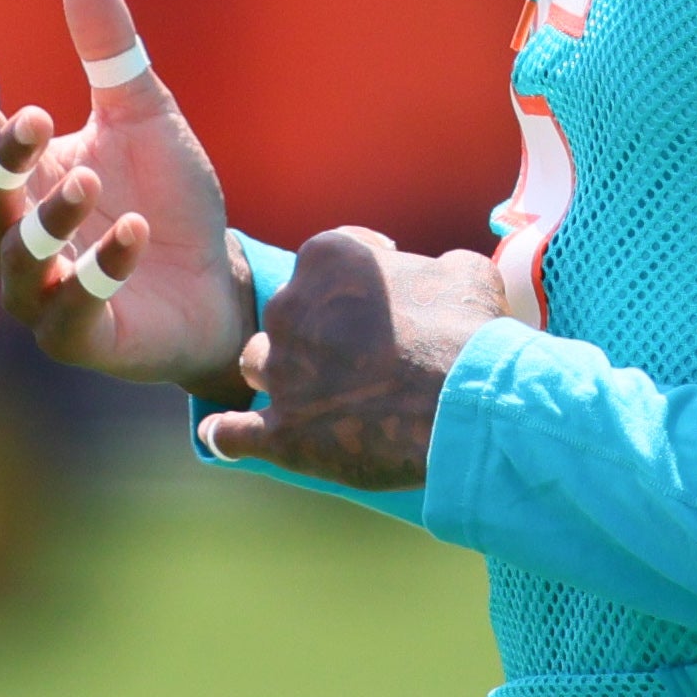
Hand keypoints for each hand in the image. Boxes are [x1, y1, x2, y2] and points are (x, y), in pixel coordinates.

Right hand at [0, 0, 254, 394]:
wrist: (214, 283)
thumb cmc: (165, 199)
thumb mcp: (143, 114)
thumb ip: (109, 50)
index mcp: (22, 180)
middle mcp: (14, 236)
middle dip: (4, 161)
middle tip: (36, 119)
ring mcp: (41, 291)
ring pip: (21, 258)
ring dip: (50, 219)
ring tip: (87, 181)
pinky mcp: (79, 335)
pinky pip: (77, 304)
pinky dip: (101, 269)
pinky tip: (134, 232)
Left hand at [202, 227, 505, 491]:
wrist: (470, 403)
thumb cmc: (471, 332)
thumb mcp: (465, 273)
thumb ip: (434, 268)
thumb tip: (438, 276)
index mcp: (328, 258)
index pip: (323, 264)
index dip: (352, 289)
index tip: (377, 311)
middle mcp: (290, 307)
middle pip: (286, 316)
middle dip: (314, 333)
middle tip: (357, 359)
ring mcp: (281, 371)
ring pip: (257, 365)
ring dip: (281, 375)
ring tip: (315, 397)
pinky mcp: (280, 432)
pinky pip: (231, 434)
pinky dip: (227, 435)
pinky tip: (224, 438)